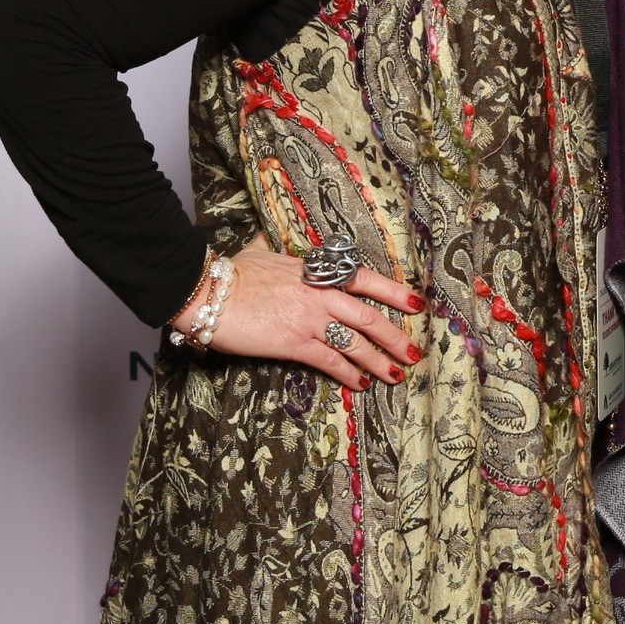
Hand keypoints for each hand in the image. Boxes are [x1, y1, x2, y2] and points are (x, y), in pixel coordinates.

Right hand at [177, 241, 425, 388]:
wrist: (208, 293)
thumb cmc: (231, 273)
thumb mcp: (259, 252)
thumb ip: (273, 247)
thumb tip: (269, 238)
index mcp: (317, 273)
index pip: (366, 280)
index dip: (394, 293)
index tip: (416, 304)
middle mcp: (321, 296)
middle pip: (369, 317)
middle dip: (396, 337)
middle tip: (415, 352)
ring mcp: (310, 320)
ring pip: (356, 343)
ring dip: (379, 362)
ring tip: (396, 375)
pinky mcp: (294, 343)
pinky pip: (330, 361)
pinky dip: (349, 374)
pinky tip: (361, 384)